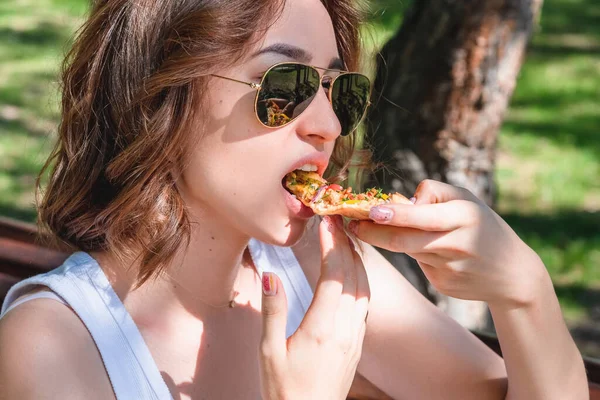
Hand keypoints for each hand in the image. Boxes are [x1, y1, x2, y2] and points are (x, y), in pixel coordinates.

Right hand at [259, 215, 369, 399]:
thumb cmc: (285, 390)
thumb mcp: (269, 352)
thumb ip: (273, 311)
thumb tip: (270, 275)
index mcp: (321, 327)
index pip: (333, 274)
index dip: (332, 244)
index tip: (327, 222)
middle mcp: (344, 328)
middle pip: (353, 275)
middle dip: (346, 244)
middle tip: (337, 221)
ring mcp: (355, 336)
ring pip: (365, 287)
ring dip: (357, 259)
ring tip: (346, 238)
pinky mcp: (357, 343)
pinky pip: (365, 303)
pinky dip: (361, 279)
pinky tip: (353, 272)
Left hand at [348, 180, 547, 309]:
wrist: (512, 274)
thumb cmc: (482, 226)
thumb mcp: (467, 199)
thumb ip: (433, 193)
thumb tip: (398, 201)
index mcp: (464, 217)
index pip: (421, 217)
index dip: (393, 215)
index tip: (369, 211)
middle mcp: (456, 244)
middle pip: (404, 241)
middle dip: (373, 233)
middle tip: (351, 224)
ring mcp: (449, 268)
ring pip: (408, 250)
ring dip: (387, 239)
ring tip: (368, 228)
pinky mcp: (443, 285)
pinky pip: (419, 264)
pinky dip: (413, 253)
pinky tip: (423, 248)